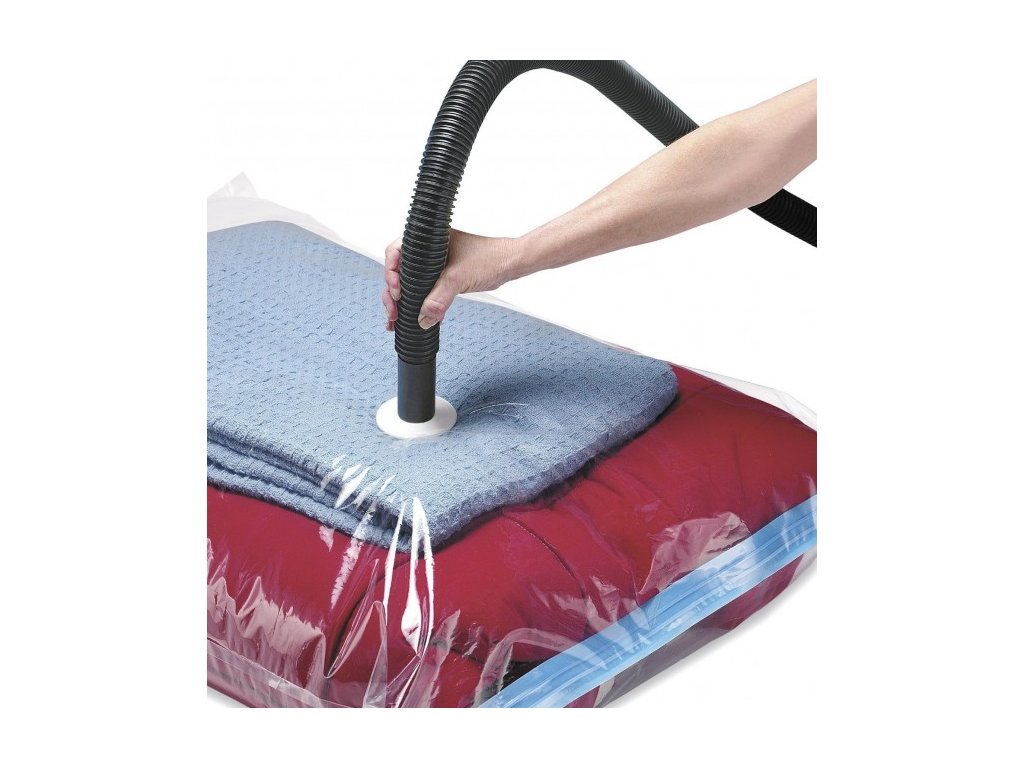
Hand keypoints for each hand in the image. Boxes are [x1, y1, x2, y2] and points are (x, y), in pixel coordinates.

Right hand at [382, 229, 519, 330]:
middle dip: (392, 294)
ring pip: (410, 283)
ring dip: (403, 302)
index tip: (396, 291)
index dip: (390, 273)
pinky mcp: (443, 277)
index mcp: (427, 239)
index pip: (395, 253)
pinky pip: (424, 291)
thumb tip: (423, 319)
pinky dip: (419, 304)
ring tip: (397, 319)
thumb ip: (438, 299)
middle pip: (398, 272)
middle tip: (394, 312)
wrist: (510, 264)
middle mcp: (428, 250)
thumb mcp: (458, 278)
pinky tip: (415, 318)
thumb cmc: (490, 257)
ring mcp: (435, 264)